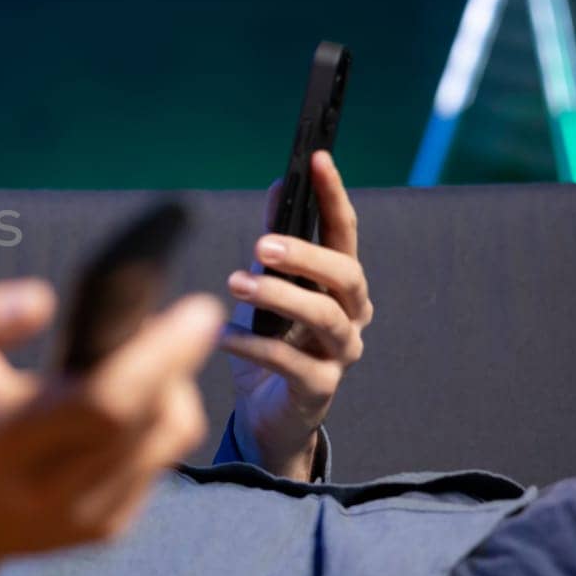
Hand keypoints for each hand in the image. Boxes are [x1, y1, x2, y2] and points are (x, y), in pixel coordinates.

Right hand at [0, 277, 223, 575]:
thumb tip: (42, 299)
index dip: (162, 355)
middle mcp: (48, 489)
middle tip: (188, 318)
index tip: (195, 309)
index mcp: (4, 441)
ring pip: (168, 438)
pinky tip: (128, 401)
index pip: (106, 401)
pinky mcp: (106, 529)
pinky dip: (157, 420)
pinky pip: (160, 461)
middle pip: (150, 419)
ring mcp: (84, 517)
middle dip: (180, 360)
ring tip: (148, 356)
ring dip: (174, 386)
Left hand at [218, 150, 373, 479]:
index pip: (345, 232)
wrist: (267, 417)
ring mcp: (340, 354)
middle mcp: (351, 317)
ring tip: (236, 282)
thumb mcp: (270, 287)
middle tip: (260, 243)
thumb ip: (276, 243)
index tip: (317, 159)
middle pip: (345, 276)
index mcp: (341, 286)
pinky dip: (254, 346)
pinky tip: (224, 334)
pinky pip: (290, 363)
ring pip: (324, 318)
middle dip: (305, 254)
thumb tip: (279, 185)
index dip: (334, 195)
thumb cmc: (271, 344)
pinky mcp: (319, 389)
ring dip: (279, 296)